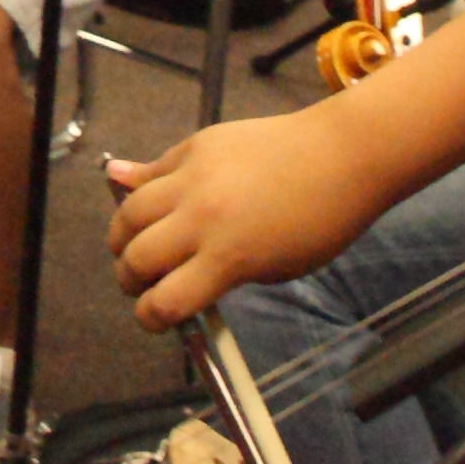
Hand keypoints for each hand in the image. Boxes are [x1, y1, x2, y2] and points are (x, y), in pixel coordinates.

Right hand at [103, 108, 386, 330]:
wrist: (342, 154)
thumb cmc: (322, 223)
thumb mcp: (276, 265)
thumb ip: (221, 272)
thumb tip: (175, 276)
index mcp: (227, 257)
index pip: (165, 301)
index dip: (150, 317)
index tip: (155, 318)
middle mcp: (200, 217)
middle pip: (137, 257)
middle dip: (130, 278)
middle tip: (139, 282)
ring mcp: (193, 176)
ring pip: (129, 209)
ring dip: (122, 234)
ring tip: (130, 243)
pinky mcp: (195, 145)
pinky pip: (153, 170)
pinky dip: (141, 189)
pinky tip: (142, 198)